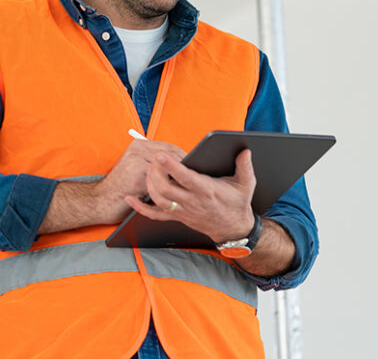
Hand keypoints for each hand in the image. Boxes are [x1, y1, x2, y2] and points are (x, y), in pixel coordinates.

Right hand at [91, 139, 185, 222]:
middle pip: (170, 154)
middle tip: (194, 176)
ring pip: (167, 168)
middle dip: (183, 166)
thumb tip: (179, 163)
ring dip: (178, 177)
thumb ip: (152, 161)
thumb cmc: (122, 186)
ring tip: (186, 186)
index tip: (194, 165)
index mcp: (139, 145)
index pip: (169, 147)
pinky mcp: (137, 177)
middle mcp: (137, 150)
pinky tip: (176, 195)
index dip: (184, 156)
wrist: (100, 200)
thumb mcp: (135, 167)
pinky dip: (169, 188)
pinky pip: (159, 182)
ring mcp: (136, 162)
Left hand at [123, 148, 255, 243]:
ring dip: (149, 185)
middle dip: (155, 173)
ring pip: (159, 200)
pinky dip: (141, 208)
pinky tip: (131, 199)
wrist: (232, 228)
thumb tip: (245, 150)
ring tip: (146, 169)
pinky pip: (155, 215)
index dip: (172, 166)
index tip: (161, 155)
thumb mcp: (246, 184)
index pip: (185, 178)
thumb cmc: (237, 203)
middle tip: (151, 159)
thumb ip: (245, 167)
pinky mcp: (178, 217)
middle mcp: (192, 201)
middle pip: (166, 189)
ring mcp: (183, 210)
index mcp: (207, 190)